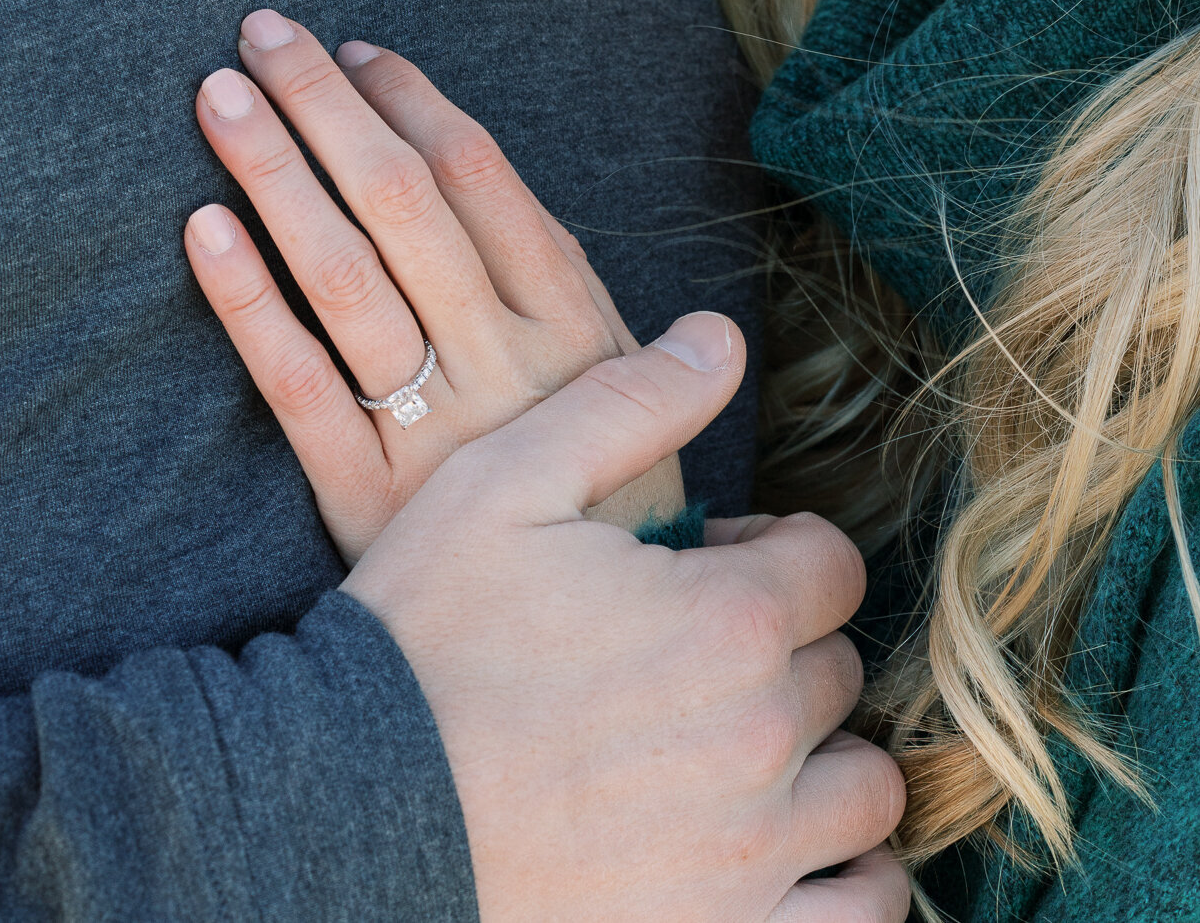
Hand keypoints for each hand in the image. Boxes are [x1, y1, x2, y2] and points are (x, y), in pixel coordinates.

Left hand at [184, 9, 679, 557]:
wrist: (587, 649)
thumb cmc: (606, 491)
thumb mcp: (621, 380)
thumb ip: (553, 278)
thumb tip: (477, 162)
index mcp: (574, 323)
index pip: (480, 178)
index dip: (409, 102)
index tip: (352, 49)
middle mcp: (505, 364)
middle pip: (400, 204)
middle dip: (326, 107)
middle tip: (262, 33)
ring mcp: (435, 431)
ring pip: (342, 276)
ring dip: (275, 175)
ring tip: (221, 98)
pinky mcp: (369, 501)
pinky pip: (297, 388)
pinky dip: (249, 304)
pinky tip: (205, 233)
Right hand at [347, 321, 909, 922]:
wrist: (333, 824)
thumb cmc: (418, 645)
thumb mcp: (506, 485)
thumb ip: (632, 402)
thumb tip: (721, 334)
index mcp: (728, 621)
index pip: (831, 567)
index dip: (770, 559)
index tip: (697, 578)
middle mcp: (760, 744)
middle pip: (841, 675)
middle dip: (782, 654)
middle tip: (688, 664)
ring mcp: (747, 864)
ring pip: (867, 799)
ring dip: (824, 769)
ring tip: (740, 760)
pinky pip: (858, 920)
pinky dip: (842, 889)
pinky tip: (779, 858)